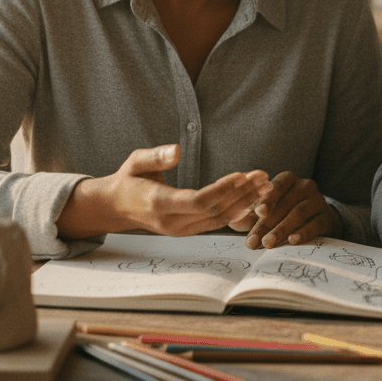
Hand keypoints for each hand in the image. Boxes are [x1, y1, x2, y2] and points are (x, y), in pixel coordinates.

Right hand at [57, 143, 272, 238]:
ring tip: (265, 186)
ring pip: (218, 219)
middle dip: (242, 194)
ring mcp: (180, 229)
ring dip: (245, 203)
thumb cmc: (127, 179)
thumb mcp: (135, 161)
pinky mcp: (186, 230)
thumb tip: (176, 150)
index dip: (223, 189)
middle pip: (214, 211)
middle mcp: (171, 221)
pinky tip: (253, 199)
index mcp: (159, 203)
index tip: (243, 175)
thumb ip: (155, 156)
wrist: (115, 207)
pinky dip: (236, 211)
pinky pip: (215, 222)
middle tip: (265, 177)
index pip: (198, 201)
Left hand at [229, 172, 339, 248]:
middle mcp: (305, 185)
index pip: (277, 186)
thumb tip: (231, 220)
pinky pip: (315, 224)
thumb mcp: (265, 211)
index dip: (268, 198)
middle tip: (254, 241)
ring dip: (281, 229)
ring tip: (268, 244)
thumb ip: (249, 214)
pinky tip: (292, 241)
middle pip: (285, 204)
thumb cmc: (283, 212)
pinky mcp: (325, 217)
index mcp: (288, 179)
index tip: (258, 212)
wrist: (315, 220)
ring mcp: (318, 200)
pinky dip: (303, 232)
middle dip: (267, 224)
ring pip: (298, 213)